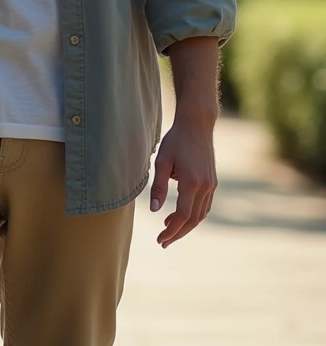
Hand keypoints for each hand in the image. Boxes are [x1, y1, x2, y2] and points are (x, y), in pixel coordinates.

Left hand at [149, 116, 217, 247]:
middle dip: (178, 233)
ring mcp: (211, 185)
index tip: (160, 239)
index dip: (171, 230)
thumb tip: (154, 210)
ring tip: (168, 228)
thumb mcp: (162, 161)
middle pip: (193, 220)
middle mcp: (205, 187)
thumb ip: (158, 186)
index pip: (182, 216)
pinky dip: (194, 215)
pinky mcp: (213, 181)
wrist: (197, 124)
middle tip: (163, 242)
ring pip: (201, 215)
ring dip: (186, 225)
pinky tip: (181, 214)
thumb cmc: (176, 140)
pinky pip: (205, 205)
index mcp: (191, 182)